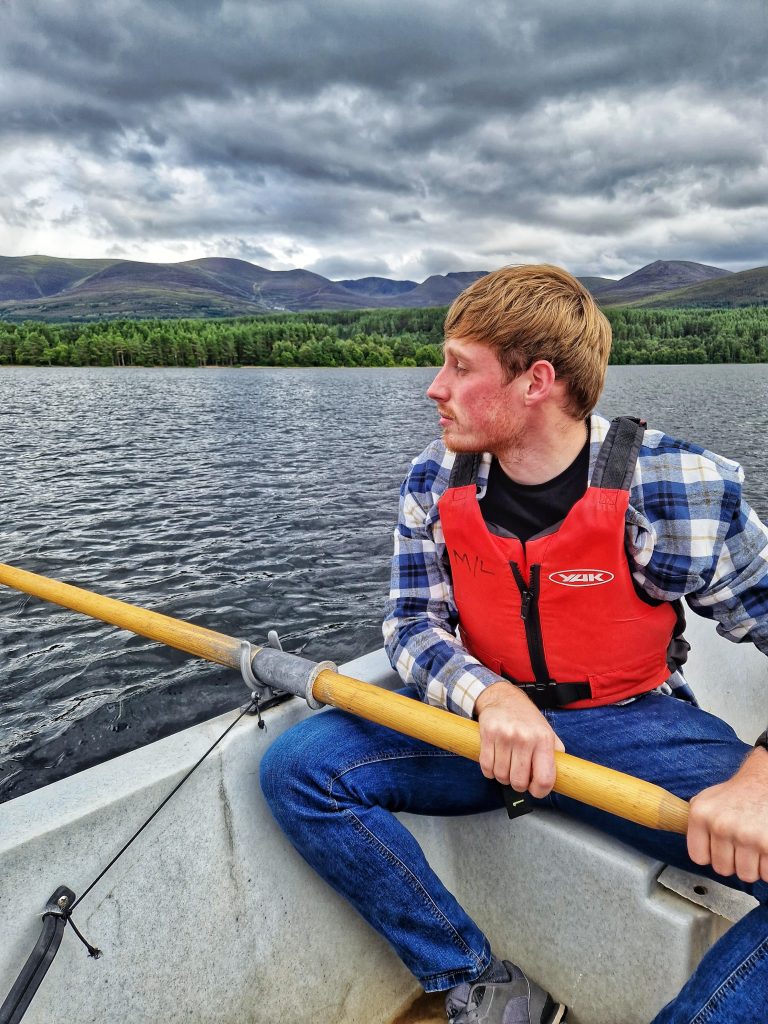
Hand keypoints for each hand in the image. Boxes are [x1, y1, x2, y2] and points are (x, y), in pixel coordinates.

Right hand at [474, 681, 564, 798]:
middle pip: (519, 782)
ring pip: (501, 775)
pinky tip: (495, 762)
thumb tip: (560, 777)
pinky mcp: (488, 734)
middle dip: (518, 785)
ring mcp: (505, 736)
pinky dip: (489, 771)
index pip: (544, 779)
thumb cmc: (526, 718)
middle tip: (518, 776)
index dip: (539, 791)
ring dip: (502, 776)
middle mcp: (525, 738)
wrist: (504, 698)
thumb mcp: (547, 732)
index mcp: (544, 739)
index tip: (535, 790)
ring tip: (507, 766)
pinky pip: (486, 766)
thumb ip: (555, 754)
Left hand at [687, 747, 767, 883]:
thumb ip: (695, 821)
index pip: (698, 857)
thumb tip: (688, 841)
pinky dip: (767, 866)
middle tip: (740, 845)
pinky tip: (765, 847)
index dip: (710, 856)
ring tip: (753, 845)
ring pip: (745, 875)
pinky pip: (766, 873)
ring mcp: (746, 836)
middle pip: (722, 869)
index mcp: (701, 815)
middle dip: (732, 862)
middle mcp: (721, 825)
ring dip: (752, 866)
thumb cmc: (738, 793)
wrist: (765, 782)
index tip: (718, 849)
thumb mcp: (707, 799)